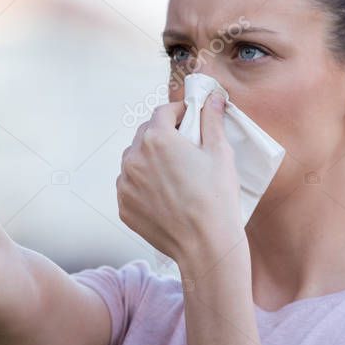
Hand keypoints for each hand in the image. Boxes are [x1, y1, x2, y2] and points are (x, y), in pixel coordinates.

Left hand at [116, 91, 242, 266]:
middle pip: (146, 134)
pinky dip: (143, 183)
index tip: (190, 118)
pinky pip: (130, 185)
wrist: (205, 245)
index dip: (179, 111)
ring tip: (172, 172)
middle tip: (184, 145)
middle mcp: (133, 158)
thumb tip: (213, 99)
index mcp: (157, 138)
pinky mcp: (123, 205)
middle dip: (163, 134)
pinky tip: (164, 193)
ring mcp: (125, 183)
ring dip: (149, 158)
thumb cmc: (216, 198)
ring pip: (134, 160)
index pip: (163, 112)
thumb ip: (212, 121)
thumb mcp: (220, 153)